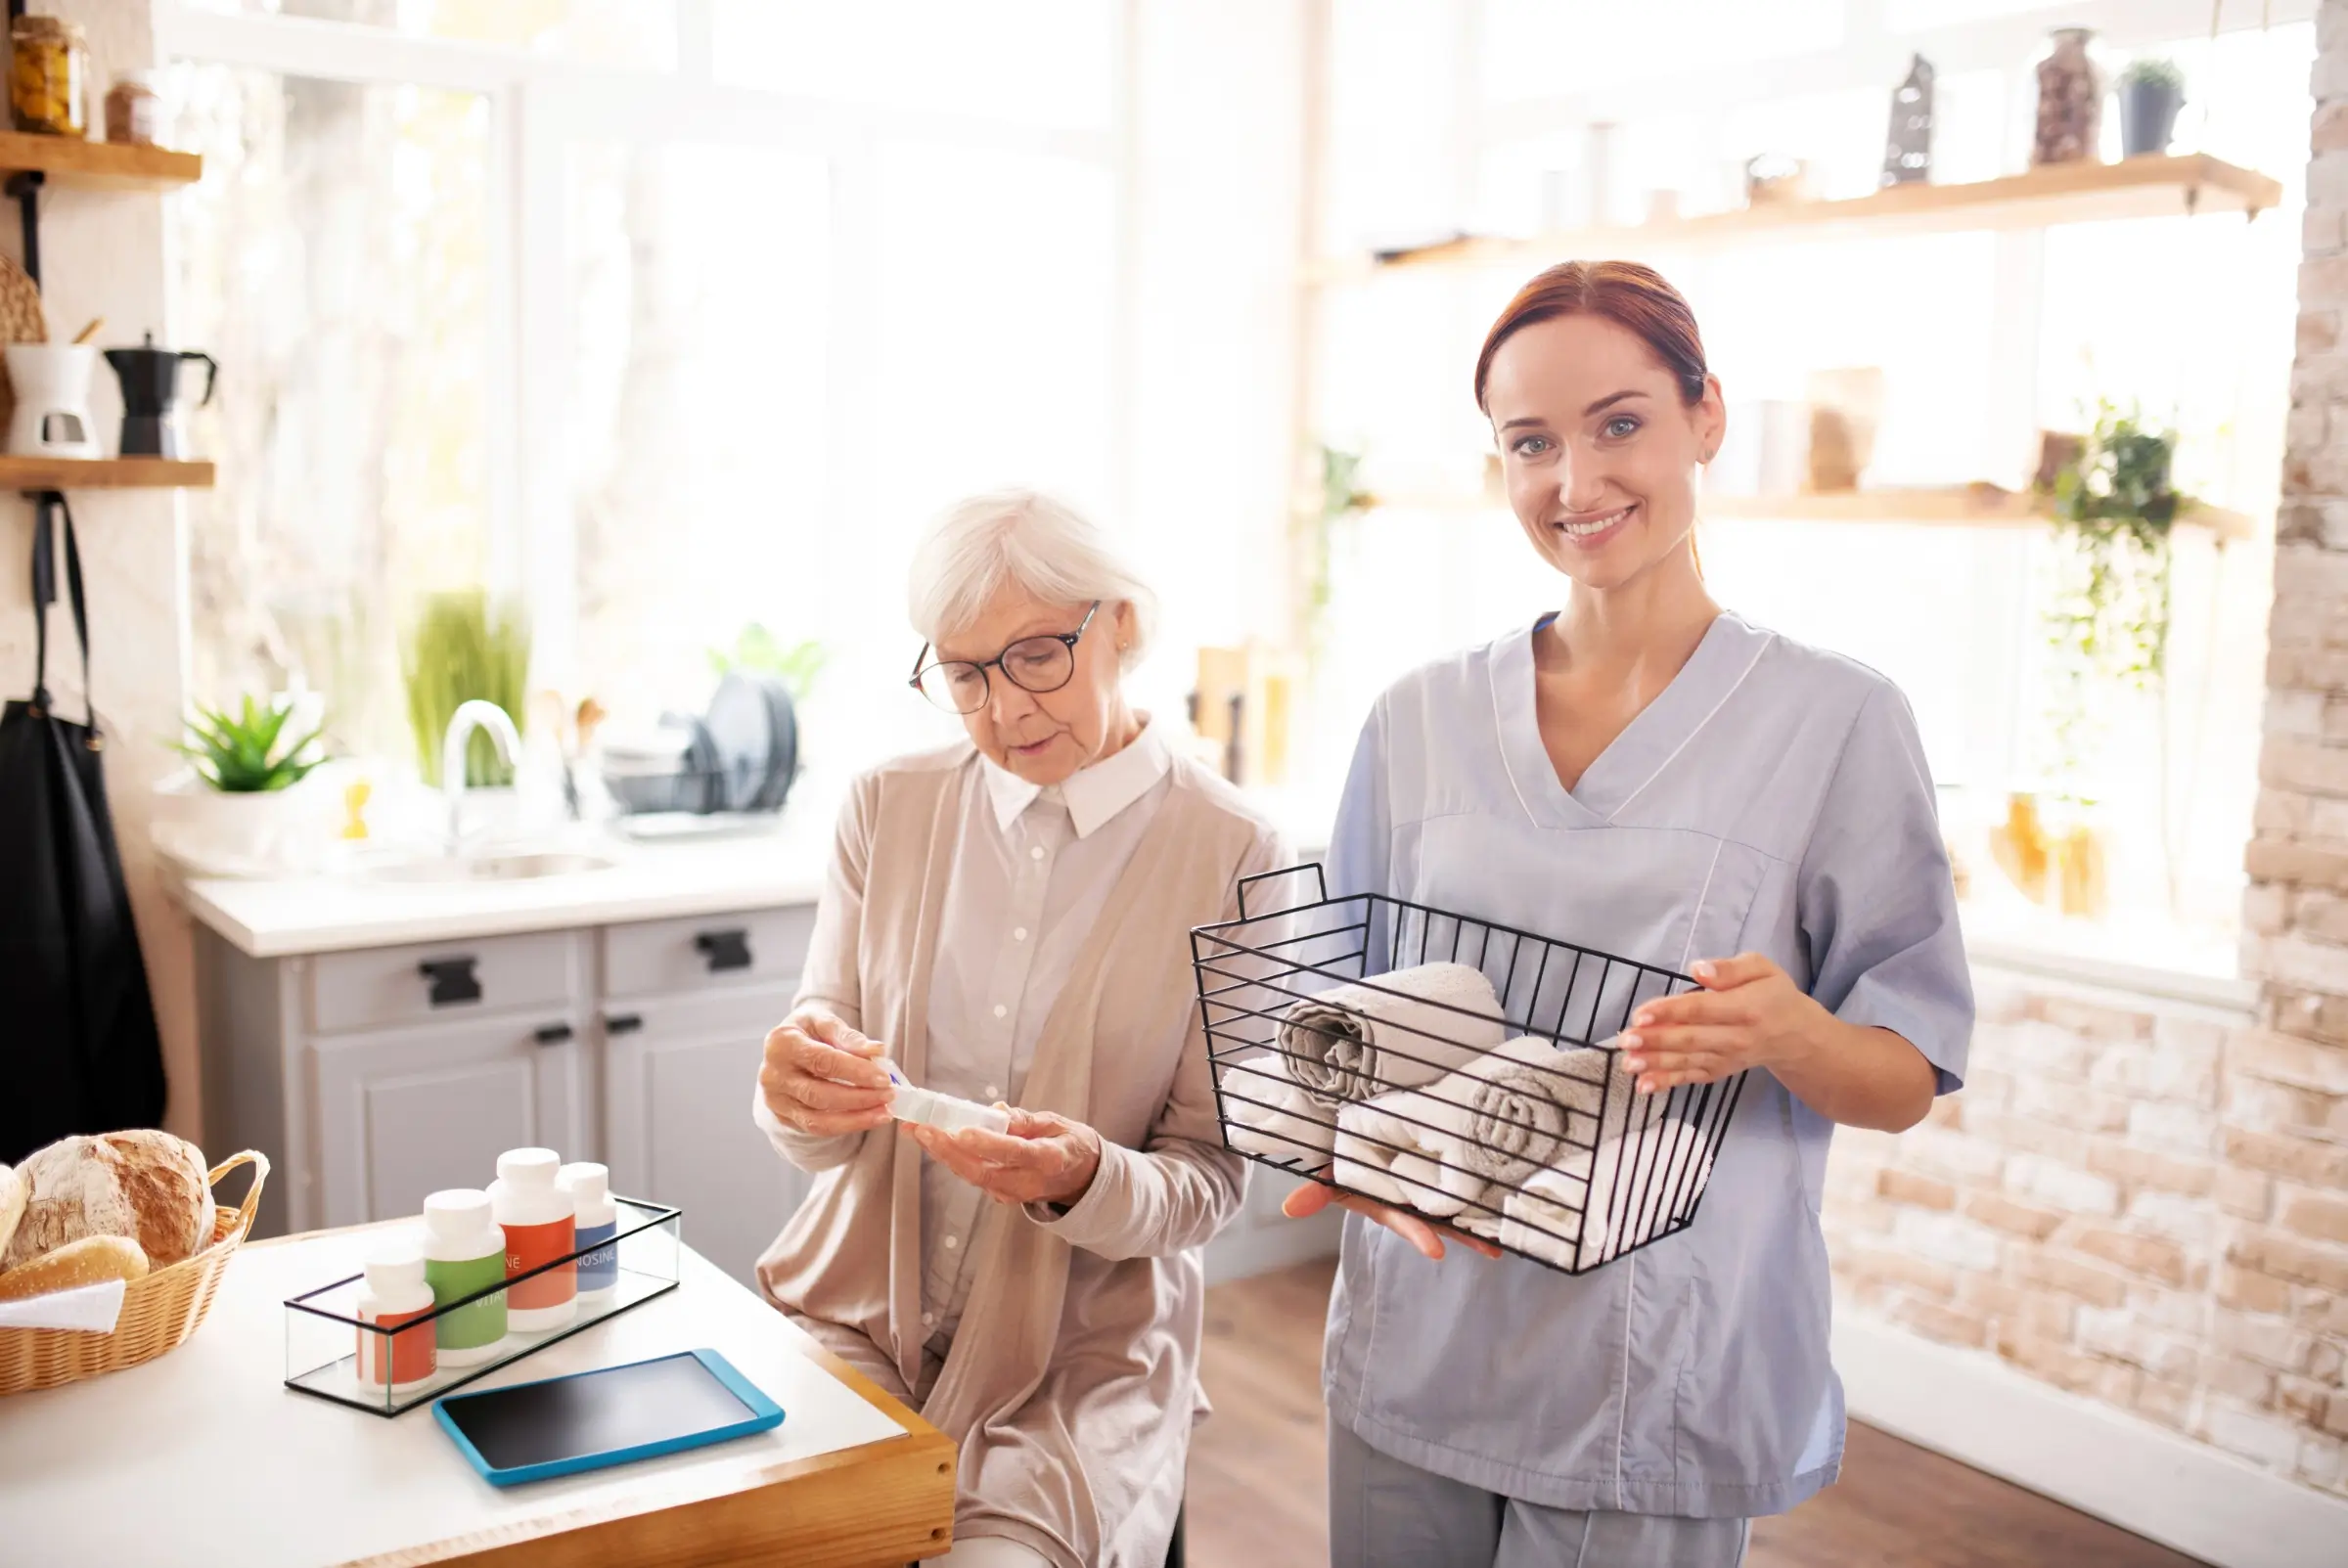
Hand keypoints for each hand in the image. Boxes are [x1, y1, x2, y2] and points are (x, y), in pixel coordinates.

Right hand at [758, 1007, 895, 1135]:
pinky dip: (845, 1126)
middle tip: (888, 1096)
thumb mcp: (823, 1021)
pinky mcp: (783, 1117)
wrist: (785, 1049)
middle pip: (819, 1094)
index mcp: (781, 1043)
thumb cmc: (808, 1031)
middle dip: (859, 1098)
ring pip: (817, 1119)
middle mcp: (772, 1075)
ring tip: (884, 1113)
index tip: (884, 1078)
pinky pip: (816, 1128)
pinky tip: (868, 1119)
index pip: (822, 1061)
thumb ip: (848, 1035)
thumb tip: (876, 1051)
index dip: (855, 1071)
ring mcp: (775, 1100)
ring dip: (855, 1119)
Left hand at [909, 1108, 1102, 1207]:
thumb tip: (997, 1111)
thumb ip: (1027, 1120)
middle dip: (948, 1150)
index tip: (962, 1131)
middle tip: (923, 1129)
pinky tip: (934, 1142)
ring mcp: (1013, 1194)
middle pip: (983, 1170)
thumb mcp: (1058, 1123)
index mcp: (1049, 1160)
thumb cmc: (1071, 1144)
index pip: (1014, 1153)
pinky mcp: (1002, 1195)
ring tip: (919, 1131)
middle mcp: (1028, 1182)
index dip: (987, 1143)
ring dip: (943, 1155)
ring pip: (973, 1176)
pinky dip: (953, 1159)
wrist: (1082, 1179)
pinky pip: (974, 1176)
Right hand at [1279, 1179, 1502, 1262]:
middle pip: (1436, 1221)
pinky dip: (1479, 1191)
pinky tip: (1502, 1199)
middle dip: (1460, 1235)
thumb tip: (1290, 1208)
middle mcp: (1406, 1199)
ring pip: (1451, 1206)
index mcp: (1384, 1202)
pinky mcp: (1436, 1168)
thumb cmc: (1340, 1158)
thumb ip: (1315, 1191)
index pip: (1402, 1220)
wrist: (1349, 1136)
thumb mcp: (1328, 1176)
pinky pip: (1459, 1181)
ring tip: (1502, 1241)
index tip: (1435, 1251)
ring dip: (1475, 1223)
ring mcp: (1422, 1185)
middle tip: (1489, 1249)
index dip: (1418, 1234)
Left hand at [1618, 952, 1826, 1094]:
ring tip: (1627, 1063)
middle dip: (1655, 1041)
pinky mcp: (1719, 1071)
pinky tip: (1643, 1085)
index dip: (1670, 1012)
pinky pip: (1691, 1077)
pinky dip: (1667, 1083)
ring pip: (1687, 1061)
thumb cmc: (1773, 995)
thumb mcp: (1762, 969)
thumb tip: (1698, 970)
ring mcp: (1726, 1058)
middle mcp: (1735, 1038)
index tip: (1641, 1014)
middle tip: (1626, 1040)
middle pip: (1690, 1039)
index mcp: (1744, 1008)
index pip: (1701, 1010)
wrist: (1795, 1035)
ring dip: (1655, 1064)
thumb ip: (1730, 969)